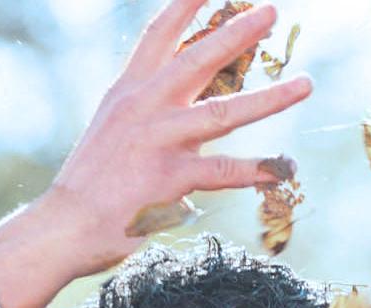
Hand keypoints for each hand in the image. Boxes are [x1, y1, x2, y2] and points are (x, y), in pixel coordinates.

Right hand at [0, 0, 312, 307]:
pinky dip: (258, 170)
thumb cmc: (94, 180)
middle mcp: (143, 106)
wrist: (65, 223)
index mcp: (129, 90)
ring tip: (305, 84)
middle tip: (270, 10)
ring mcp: (158, 140)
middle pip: (198, 59)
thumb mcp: (115, 126)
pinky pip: (224, 172)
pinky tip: (284, 168)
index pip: (159, 35)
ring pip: (224, 111)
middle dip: (237, 33)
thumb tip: (184, 93)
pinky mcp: (170, 178)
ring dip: (270, 98)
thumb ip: (149, 106)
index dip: (186, 6)